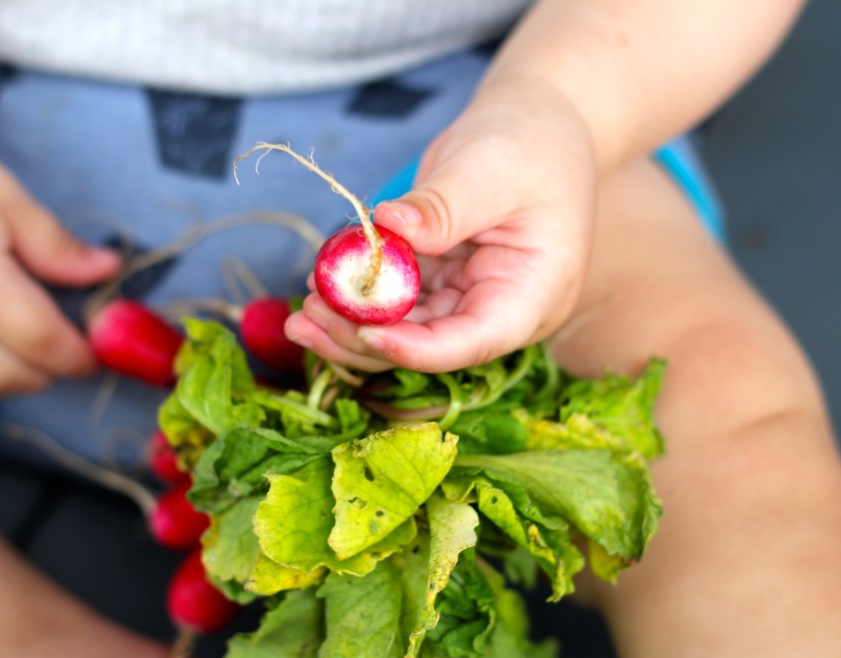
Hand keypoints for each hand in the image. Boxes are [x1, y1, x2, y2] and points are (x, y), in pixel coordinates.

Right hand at [0, 107, 119, 397]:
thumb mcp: (6, 200)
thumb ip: (57, 247)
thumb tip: (106, 270)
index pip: (46, 347)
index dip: (79, 357)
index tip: (95, 351)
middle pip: (9, 378)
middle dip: (47, 370)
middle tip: (64, 347)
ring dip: (5, 378)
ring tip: (23, 349)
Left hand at [286, 78, 597, 371]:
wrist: (538, 126)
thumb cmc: (529, 146)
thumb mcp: (488, 170)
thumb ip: (442, 207)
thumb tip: (387, 227)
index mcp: (533, 294)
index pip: (474, 340)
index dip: (417, 348)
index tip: (363, 332)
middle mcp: (500, 310)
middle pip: (430, 345)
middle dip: (366, 338)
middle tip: (306, 319)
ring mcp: (468, 300)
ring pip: (407, 332)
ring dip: (353, 325)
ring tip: (303, 309)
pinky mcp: (442, 284)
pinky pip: (397, 303)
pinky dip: (360, 296)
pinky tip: (322, 281)